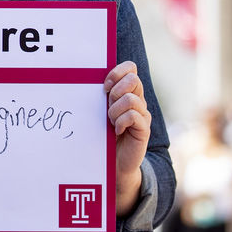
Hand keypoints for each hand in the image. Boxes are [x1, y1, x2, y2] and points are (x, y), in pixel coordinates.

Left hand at [105, 61, 149, 214]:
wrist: (113, 162)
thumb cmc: (103, 135)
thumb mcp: (100, 112)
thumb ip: (100, 96)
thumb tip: (87, 79)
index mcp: (127, 92)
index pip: (131, 68)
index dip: (117, 72)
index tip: (104, 87)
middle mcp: (138, 100)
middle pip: (133, 79)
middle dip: (115, 91)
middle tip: (107, 107)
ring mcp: (142, 114)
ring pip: (130, 99)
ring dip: (115, 111)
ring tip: (110, 123)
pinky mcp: (144, 129)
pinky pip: (133, 116)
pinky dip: (121, 122)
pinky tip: (116, 131)